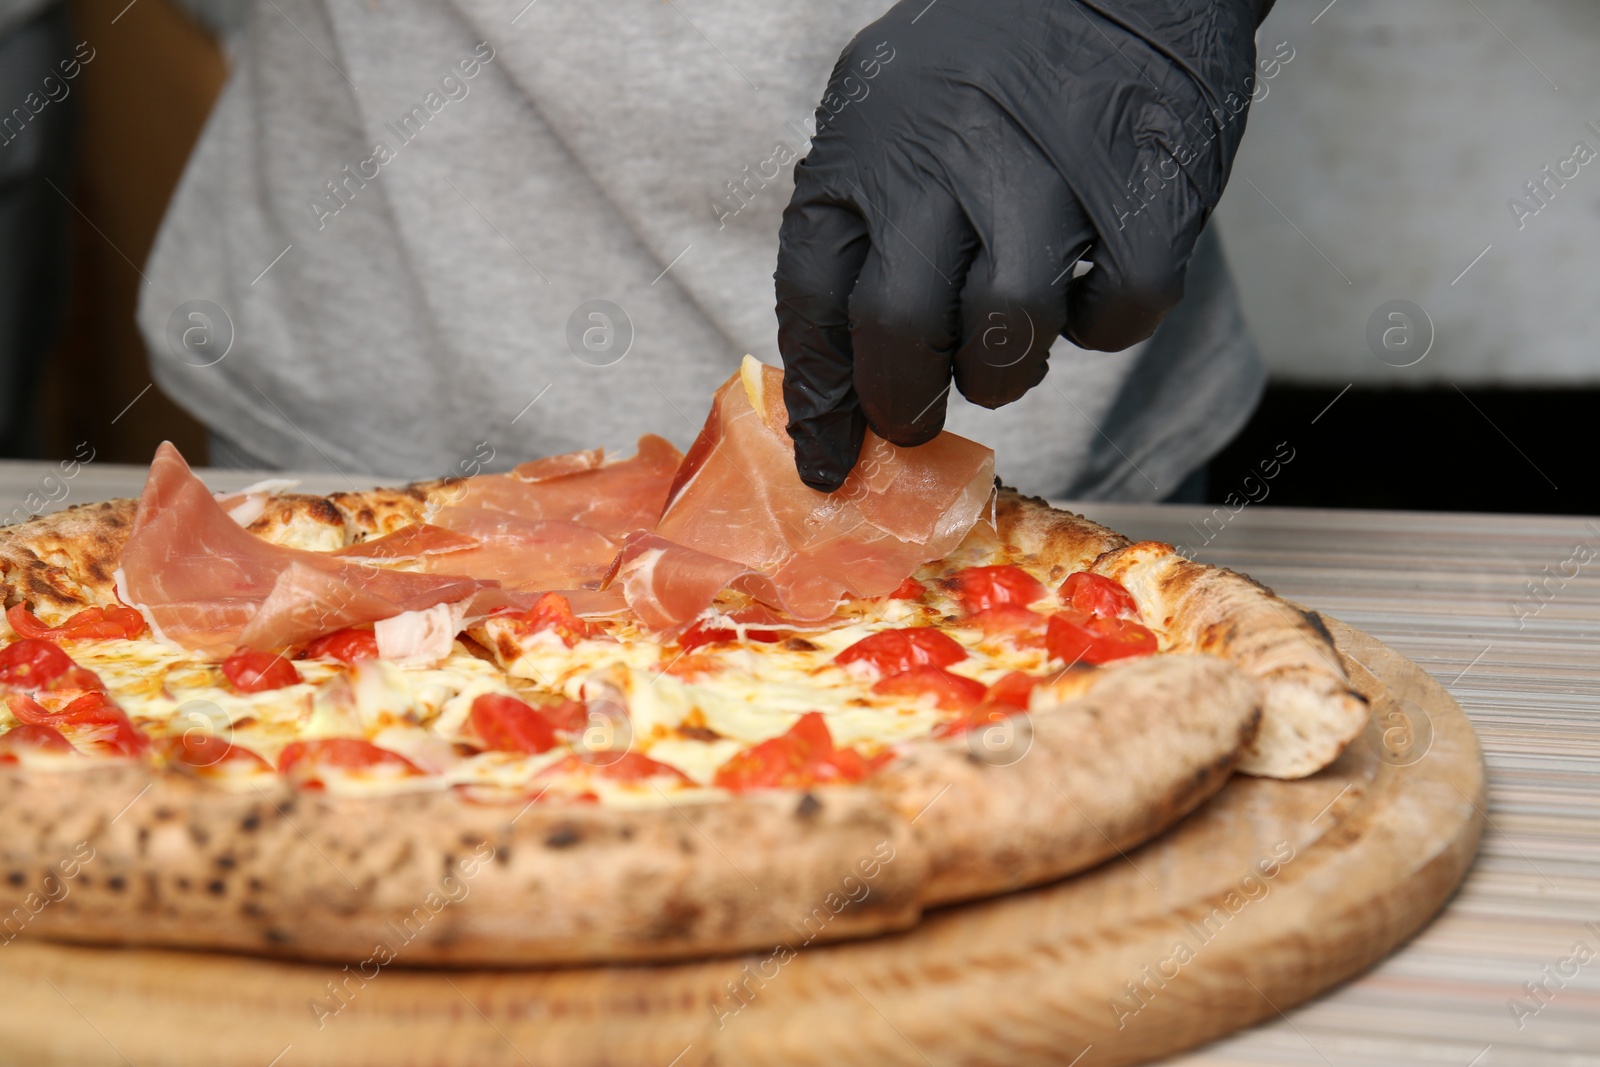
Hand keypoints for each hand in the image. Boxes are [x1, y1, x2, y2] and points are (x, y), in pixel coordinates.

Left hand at [775, 0, 1269, 490]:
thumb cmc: (983, 59)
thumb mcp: (884, 112)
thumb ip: (857, 227)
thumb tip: (833, 375)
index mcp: (867, 145)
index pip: (817, 298)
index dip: (820, 398)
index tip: (828, 460)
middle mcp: (945, 157)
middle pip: (903, 331)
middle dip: (903, 405)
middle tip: (916, 419)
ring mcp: (1048, 173)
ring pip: (1010, 334)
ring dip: (1005, 372)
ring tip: (1007, 344)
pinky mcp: (1146, 189)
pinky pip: (1118, 313)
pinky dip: (1102, 325)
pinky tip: (1087, 287)